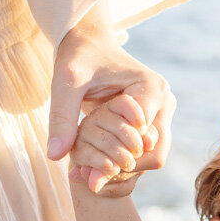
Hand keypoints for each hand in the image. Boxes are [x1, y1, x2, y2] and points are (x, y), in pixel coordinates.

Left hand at [46, 0, 174, 186]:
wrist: (88, 42)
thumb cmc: (78, 56)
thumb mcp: (66, 83)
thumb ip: (62, 117)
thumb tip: (54, 156)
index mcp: (152, 88)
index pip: (143, 139)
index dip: (115, 158)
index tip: (84, 171)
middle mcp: (164, 101)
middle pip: (154, 153)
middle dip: (122, 168)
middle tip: (88, 178)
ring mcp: (162, 112)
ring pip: (152, 156)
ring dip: (123, 168)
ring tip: (89, 173)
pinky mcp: (153, 120)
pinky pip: (145, 151)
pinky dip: (123, 162)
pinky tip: (97, 164)